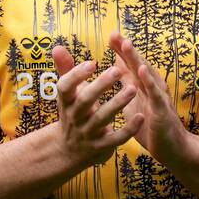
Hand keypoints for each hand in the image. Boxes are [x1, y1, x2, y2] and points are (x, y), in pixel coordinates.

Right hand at [51, 45, 142, 170]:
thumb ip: (65, 69)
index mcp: (66, 102)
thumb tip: (56, 47)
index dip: (76, 75)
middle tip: (117, 70)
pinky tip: (141, 116)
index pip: (65, 87)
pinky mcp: (101, 147)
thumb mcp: (67, 94)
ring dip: (118, 103)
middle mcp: (75, 117)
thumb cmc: (73, 113)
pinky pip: (115, 139)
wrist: (69, 151)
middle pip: (86, 101)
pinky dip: (128, 129)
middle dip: (101, 86)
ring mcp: (88, 133)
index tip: (91, 63)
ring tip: (134, 88)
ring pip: (103, 119)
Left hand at [109, 31, 191, 169]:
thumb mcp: (134, 103)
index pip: (130, 65)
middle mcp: (152, 88)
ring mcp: (158, 98)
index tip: (111, 34)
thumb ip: (127, 85)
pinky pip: (155, 95)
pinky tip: (141, 71)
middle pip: (138, 64)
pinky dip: (149, 81)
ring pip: (147, 75)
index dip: (121, 51)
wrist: (172, 150)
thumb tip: (116, 68)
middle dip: (127, 49)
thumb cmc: (152, 127)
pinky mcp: (162, 111)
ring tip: (127, 44)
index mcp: (143, 87)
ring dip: (137, 59)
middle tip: (115, 33)